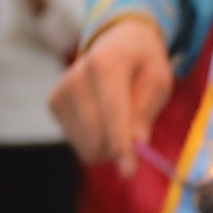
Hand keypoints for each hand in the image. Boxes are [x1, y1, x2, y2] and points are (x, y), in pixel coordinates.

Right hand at [50, 17, 174, 166]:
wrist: (116, 41)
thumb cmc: (142, 63)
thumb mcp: (158, 79)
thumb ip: (146, 110)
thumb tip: (136, 144)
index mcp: (107, 63)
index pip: (113, 112)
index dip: (121, 144)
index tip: (129, 171)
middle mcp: (77, 75)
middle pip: (98, 137)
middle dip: (121, 146)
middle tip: (136, 130)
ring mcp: (62, 90)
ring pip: (88, 147)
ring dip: (108, 145)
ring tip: (118, 116)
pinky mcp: (54, 103)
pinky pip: (80, 145)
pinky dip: (95, 140)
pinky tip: (101, 114)